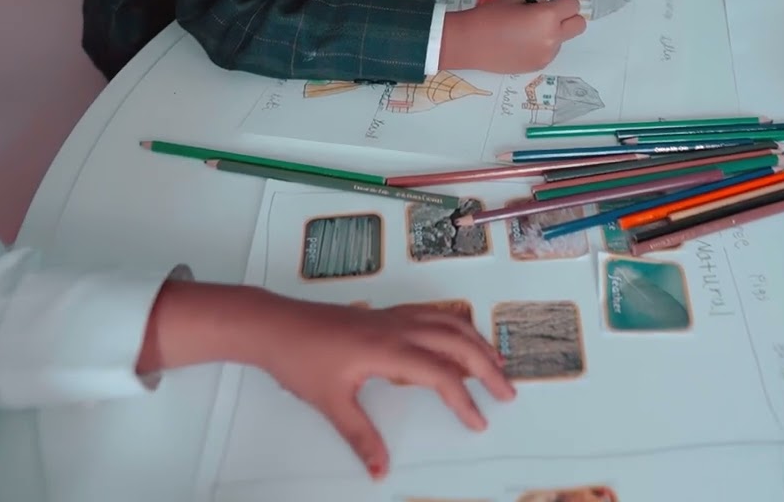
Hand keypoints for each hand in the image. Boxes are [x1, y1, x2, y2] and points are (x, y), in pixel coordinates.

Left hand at [252, 300, 514, 478]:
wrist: (275, 325)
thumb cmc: (300, 360)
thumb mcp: (331, 404)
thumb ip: (361, 437)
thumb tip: (382, 470)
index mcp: (389, 349)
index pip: (441, 374)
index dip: (464, 400)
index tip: (479, 422)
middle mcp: (399, 328)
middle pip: (458, 342)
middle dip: (488, 367)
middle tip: (508, 392)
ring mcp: (394, 317)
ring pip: (449, 321)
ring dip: (477, 341)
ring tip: (497, 363)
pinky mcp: (386, 315)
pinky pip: (433, 314)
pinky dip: (456, 326)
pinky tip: (460, 337)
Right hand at [439, 0, 586, 72]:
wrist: (469, 43)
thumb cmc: (488, 17)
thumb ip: (538, 2)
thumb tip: (547, 6)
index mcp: (546, 17)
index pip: (572, 6)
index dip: (562, 3)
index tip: (550, 4)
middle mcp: (551, 37)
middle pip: (579, 25)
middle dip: (568, 19)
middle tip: (549, 17)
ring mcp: (546, 55)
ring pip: (563, 40)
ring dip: (553, 34)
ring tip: (526, 33)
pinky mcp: (538, 66)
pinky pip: (549, 52)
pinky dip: (541, 47)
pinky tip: (520, 44)